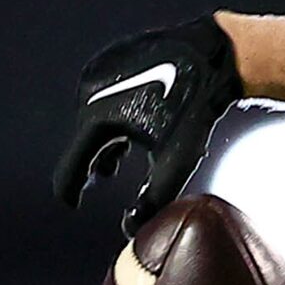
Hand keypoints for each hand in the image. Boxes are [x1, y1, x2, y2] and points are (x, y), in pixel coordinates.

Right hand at [52, 17, 243, 232]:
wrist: (213, 56)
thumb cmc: (195, 108)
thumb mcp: (175, 163)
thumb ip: (152, 201)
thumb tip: (131, 229)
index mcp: (97, 116)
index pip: (72, 164)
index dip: (71, 189)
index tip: (73, 205)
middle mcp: (91, 88)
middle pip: (83, 140)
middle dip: (91, 164)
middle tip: (99, 184)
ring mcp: (102, 68)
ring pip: (93, 118)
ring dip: (103, 142)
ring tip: (114, 163)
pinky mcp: (115, 56)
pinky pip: (105, 95)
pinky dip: (112, 117)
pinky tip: (129, 131)